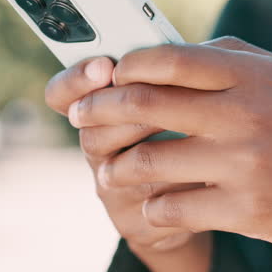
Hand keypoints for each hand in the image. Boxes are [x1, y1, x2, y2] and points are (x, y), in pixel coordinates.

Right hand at [45, 57, 206, 253]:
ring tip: (186, 129)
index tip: (103, 65)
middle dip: (120, 108)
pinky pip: (150, 206)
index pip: (62, 94)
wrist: (209, 198)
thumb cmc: (195, 131)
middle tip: (148, 94)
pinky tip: (207, 172)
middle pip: (88, 128)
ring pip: (116, 168)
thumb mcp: (184, 94)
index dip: (75, 80)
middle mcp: (99, 150)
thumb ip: (170, 73)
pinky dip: (181, 185)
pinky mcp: (135, 224)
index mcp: (100, 111)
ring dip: (148, 145)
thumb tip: (178, 46)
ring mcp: (113, 190)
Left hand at [67, 37, 271, 266]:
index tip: (103, 76)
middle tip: (82, 119)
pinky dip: (153, 209)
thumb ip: (240, 57)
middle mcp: (246, 112)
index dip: (122, 66)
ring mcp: (244, 163)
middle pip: (142, 102)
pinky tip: (156, 207)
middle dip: (99, 110)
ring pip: (147, 160)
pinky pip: (171, 208)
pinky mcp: (246, 209)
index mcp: (254, 75)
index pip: (166, 58)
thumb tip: (184, 46)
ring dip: (117, 167)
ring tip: (110, 171)